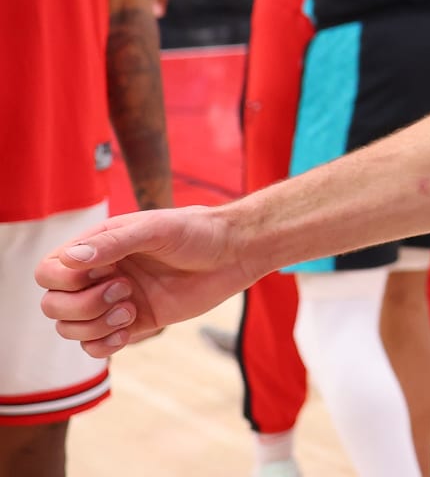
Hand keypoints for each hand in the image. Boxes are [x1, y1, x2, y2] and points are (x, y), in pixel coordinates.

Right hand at [35, 206, 260, 357]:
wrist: (234, 253)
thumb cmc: (196, 232)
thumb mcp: (157, 229)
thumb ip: (115, 242)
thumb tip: (71, 258)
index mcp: (97, 247)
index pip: (48, 271)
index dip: (63, 280)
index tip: (104, 271)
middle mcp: (99, 275)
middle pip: (52, 305)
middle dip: (81, 305)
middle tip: (124, 290)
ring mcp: (114, 301)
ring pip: (70, 329)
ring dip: (93, 326)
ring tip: (131, 308)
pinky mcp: (133, 323)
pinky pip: (95, 347)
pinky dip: (103, 345)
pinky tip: (128, 329)